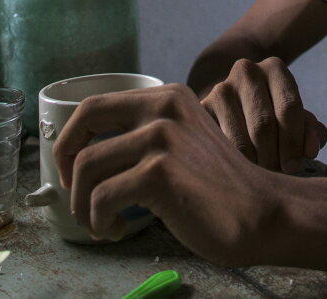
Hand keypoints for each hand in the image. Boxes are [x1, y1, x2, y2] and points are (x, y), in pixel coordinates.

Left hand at [53, 83, 284, 261]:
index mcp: (169, 97)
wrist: (263, 215)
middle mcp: (164, 108)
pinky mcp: (159, 172)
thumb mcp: (184, 143)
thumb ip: (147, 136)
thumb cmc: (221, 191)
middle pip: (84, 120)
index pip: (97, 104)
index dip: (73, 137)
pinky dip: (99, 221)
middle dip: (63, 158)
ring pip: (85, 166)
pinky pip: (101, 198)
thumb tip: (88, 153)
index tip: (73, 168)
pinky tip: (117, 230)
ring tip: (102, 222)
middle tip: (71, 191)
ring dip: (83, 203)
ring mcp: (162, 137)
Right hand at [200, 57, 326, 173]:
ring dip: (253, 165)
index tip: (294, 168)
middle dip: (273, 158)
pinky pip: (218, 146)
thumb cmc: (275, 116)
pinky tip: (239, 173)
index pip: (288, 108)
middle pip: (263, 125)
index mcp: (275, 68)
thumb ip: (311, 132)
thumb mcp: (297, 119)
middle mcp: (246, 71)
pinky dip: (232, 164)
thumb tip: (310, 151)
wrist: (236, 103)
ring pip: (240, 140)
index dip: (294, 142)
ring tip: (260, 179)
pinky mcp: (200, 110)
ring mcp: (220, 89)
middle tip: (276, 178)